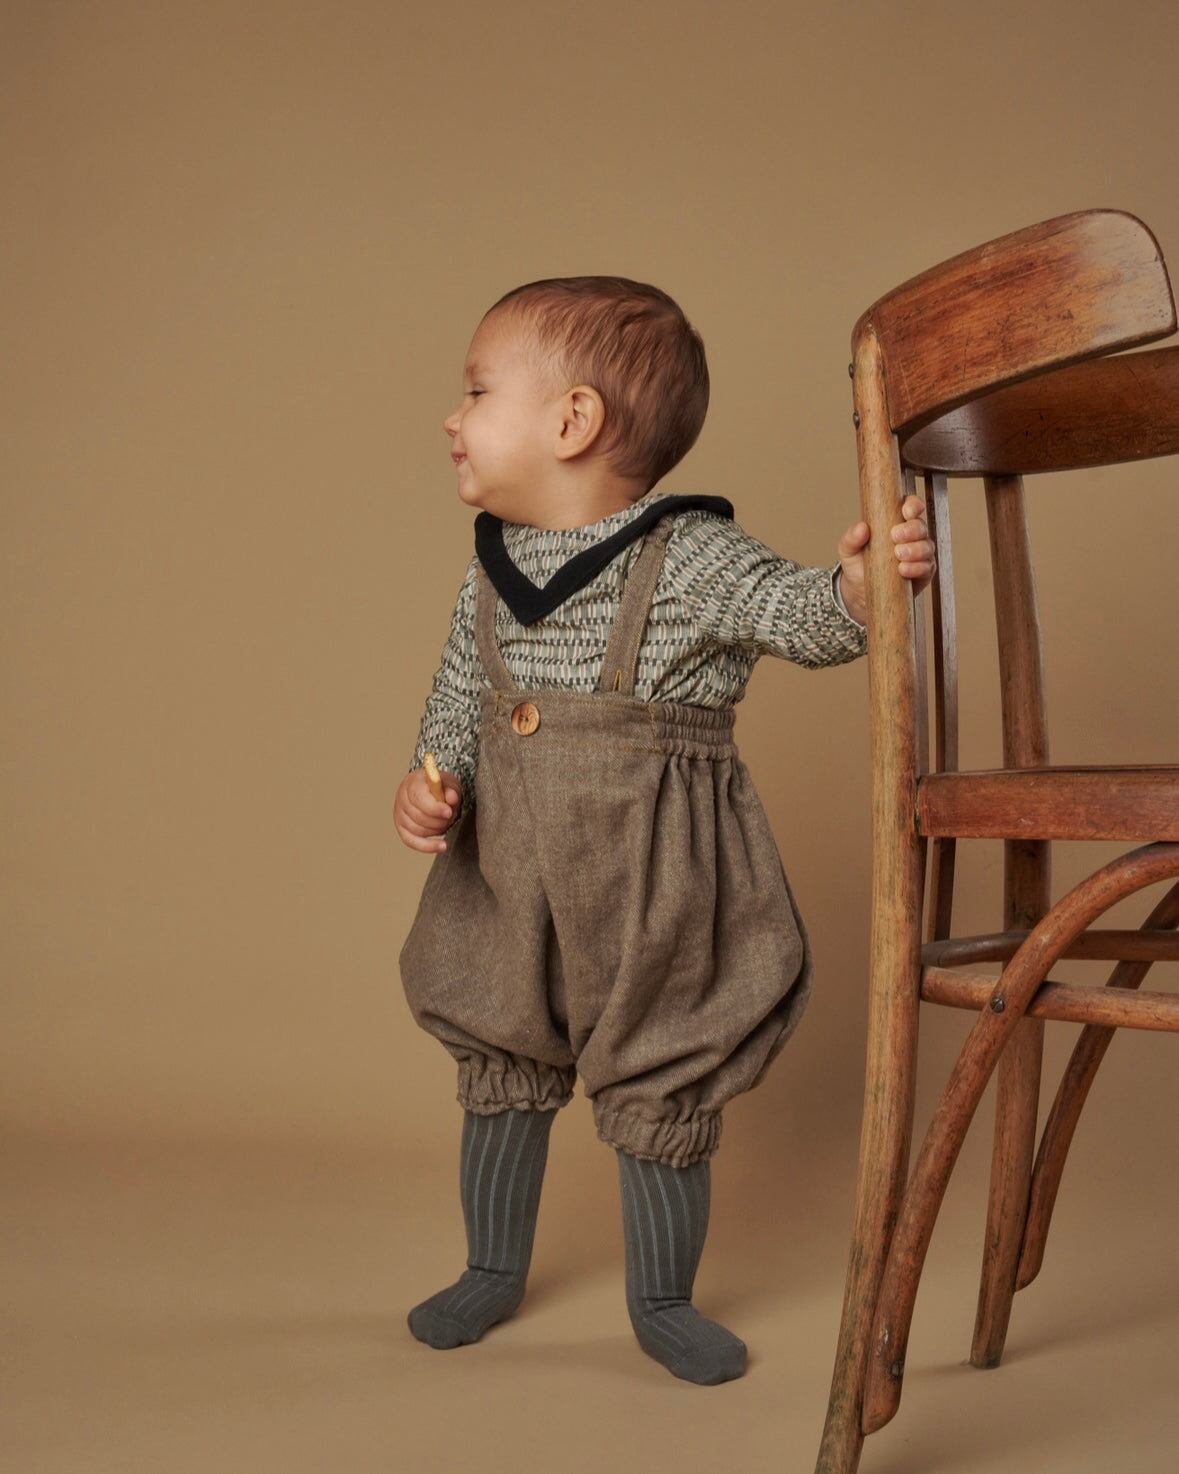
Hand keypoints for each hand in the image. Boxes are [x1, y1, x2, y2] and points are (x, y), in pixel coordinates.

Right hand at [394, 766, 462, 853]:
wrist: (430, 789)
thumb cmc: (439, 786)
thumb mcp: (449, 784)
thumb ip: (451, 791)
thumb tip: (452, 798)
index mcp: (413, 783)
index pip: (418, 798)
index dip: (434, 808)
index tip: (448, 812)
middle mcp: (402, 798)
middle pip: (418, 816)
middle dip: (439, 820)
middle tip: (450, 816)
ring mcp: (399, 814)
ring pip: (417, 830)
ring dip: (436, 830)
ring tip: (446, 823)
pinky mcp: (401, 828)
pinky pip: (411, 842)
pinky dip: (427, 846)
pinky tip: (441, 846)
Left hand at [837, 494, 935, 624]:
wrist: (860, 593)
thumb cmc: (858, 565)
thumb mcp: (848, 550)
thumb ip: (851, 538)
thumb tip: (861, 527)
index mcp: (896, 522)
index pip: (911, 506)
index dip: (913, 505)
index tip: (905, 512)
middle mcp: (912, 536)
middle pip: (921, 527)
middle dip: (911, 530)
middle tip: (895, 537)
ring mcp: (919, 554)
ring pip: (927, 546)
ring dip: (915, 550)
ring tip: (899, 555)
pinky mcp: (923, 573)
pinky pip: (927, 568)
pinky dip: (917, 567)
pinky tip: (903, 569)